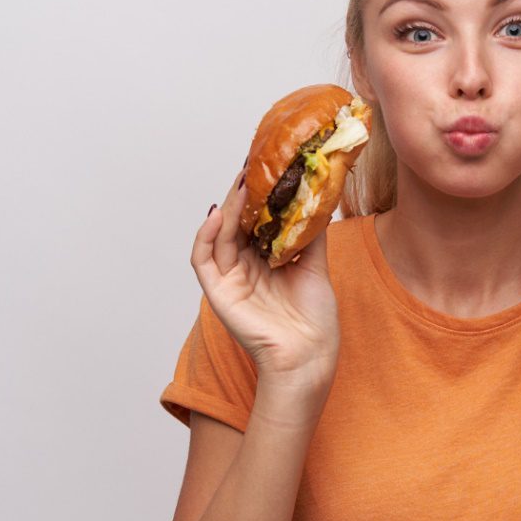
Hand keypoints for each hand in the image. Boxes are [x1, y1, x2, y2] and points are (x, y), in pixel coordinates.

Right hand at [191, 163, 339, 389]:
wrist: (309, 355)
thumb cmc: (314, 319)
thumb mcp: (316, 266)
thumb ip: (311, 234)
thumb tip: (317, 197)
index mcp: (266, 262)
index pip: (256, 222)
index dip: (259, 197)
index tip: (267, 168)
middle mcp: (245, 268)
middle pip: (236, 224)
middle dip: (242, 195)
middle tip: (250, 165)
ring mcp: (229, 279)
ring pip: (220, 235)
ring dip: (228, 208)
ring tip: (240, 183)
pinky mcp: (217, 293)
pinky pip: (202, 259)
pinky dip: (206, 235)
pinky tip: (218, 214)